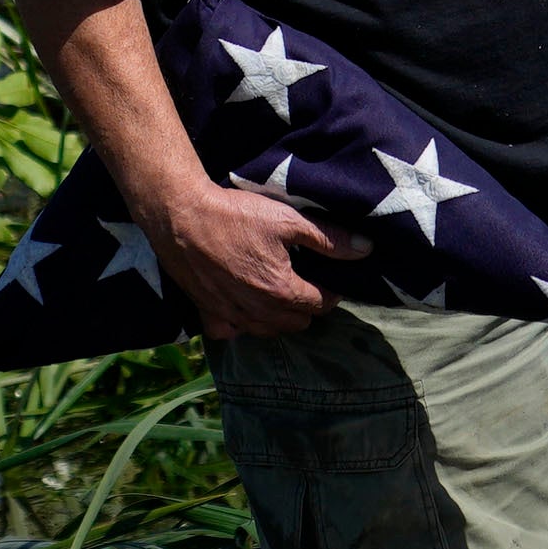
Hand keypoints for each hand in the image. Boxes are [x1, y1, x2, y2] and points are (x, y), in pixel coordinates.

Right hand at [139, 178, 366, 337]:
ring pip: (269, 331)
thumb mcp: (287, 219)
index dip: (330, 289)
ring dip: (279, 317)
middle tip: (304, 281)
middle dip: (307, 305)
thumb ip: (329, 239)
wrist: (181, 216)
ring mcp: (231, 317)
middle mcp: (259, 312)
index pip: (321, 303)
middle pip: (298, 322)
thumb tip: (366, 248)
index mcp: (282, 291)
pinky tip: (244, 308)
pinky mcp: (208, 313)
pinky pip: (232, 333)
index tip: (326, 274)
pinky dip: (242, 325)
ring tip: (278, 293)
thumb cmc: (235, 215)